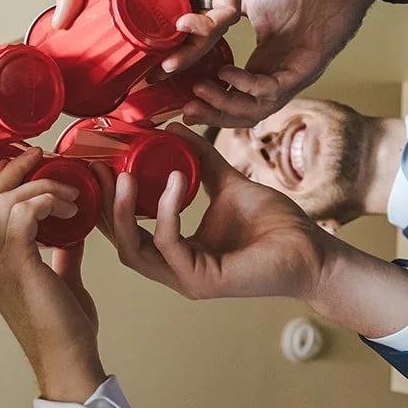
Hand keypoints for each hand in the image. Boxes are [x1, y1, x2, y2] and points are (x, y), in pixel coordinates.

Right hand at [0, 148, 104, 401]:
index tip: (35, 163)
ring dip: (39, 186)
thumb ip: (63, 253)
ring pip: (3, 200)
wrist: (69, 362)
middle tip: (43, 156)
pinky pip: (21, 214)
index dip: (5, 179)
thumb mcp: (63, 280)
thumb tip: (72, 229)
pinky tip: (69, 206)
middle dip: (14, 170)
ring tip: (69, 191)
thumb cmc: (67, 330)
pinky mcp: (17, 266)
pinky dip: (45, 200)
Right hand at [54, 0, 240, 69]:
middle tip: (157, 76)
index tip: (138, 74)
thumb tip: (57, 22)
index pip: (162, 29)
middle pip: (190, 35)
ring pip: (212, 29)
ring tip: (170, 61)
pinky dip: (210, 26)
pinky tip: (184, 27)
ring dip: (195, 50)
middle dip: (178, 60)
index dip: (153, 54)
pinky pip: (229, 9)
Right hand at [106, 126, 325, 302]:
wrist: (310, 249)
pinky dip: (167, 210)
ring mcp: (185, 278)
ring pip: (134, 249)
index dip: (108, 200)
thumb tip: (171, 128)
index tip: (99, 164)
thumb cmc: (275, 225)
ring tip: (123, 174)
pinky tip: (174, 179)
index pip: (128, 230)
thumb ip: (201, 160)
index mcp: (177, 251)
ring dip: (123, 212)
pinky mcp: (202, 280)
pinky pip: (169, 243)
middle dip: (103, 206)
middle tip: (97, 168)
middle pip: (121, 242)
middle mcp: (175, 268)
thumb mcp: (228, 184)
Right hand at [182, 0, 394, 127]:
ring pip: (256, 109)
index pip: (232, 96)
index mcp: (262, 63)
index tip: (179, 98)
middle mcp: (276, 74)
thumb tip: (190, 12)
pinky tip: (227, 75)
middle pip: (242, 113)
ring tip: (199, 91)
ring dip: (225, 105)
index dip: (207, 103)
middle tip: (185, 109)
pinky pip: (274, 90)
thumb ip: (221, 10)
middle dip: (211, 114)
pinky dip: (247, 86)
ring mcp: (292, 75)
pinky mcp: (307, 68)